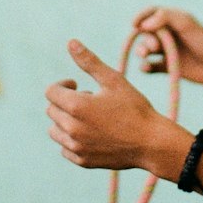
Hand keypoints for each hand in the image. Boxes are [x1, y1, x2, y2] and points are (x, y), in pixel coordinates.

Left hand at [46, 40, 171, 171]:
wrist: (152, 143)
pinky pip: (65, 149)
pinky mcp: (82, 161)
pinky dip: (72, 140)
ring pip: (55, 130)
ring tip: (89, 118)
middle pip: (51, 110)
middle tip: (90, 100)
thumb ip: (89, 62)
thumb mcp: (113, 80)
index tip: (78, 85)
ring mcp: (76, 147)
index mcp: (76, 106)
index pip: (50, 92)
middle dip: (66, 102)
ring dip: (66, 121)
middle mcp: (71, 129)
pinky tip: (92, 134)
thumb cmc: (135, 108)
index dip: (63, 85)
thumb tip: (70, 42)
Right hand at [134, 7, 202, 93]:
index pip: (151, 13)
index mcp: (173, 21)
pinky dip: (145, 67)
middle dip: (145, 38)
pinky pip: (150, 67)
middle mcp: (168, 35)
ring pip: (146, 49)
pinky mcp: (168, 68)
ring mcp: (168, 51)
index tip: (134, 24)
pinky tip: (147, 68)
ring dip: (141, 51)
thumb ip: (166, 18)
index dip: (141, 17)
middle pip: (146, 33)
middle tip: (154, 47)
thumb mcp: (187, 24)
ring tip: (145, 55)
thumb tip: (143, 25)